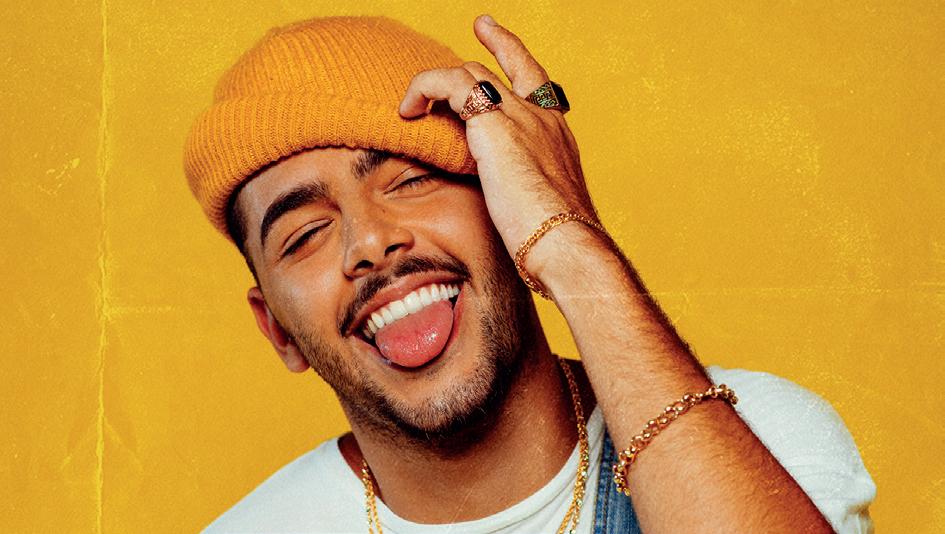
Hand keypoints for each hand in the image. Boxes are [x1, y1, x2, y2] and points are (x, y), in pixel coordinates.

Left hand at [399, 14, 603, 279]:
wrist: (567, 244)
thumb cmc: (558, 245)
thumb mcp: (545, 214)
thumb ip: (527, 200)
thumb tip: (516, 219)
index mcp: (559, 139)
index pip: (539, 87)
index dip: (517, 57)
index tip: (499, 39)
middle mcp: (544, 119)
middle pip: (508, 67)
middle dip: (486, 48)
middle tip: (470, 39)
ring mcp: (522, 117)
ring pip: (473, 71)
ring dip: (439, 82)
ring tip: (413, 102)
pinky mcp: (494, 125)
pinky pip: (451, 83)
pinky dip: (425, 87)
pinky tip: (408, 110)